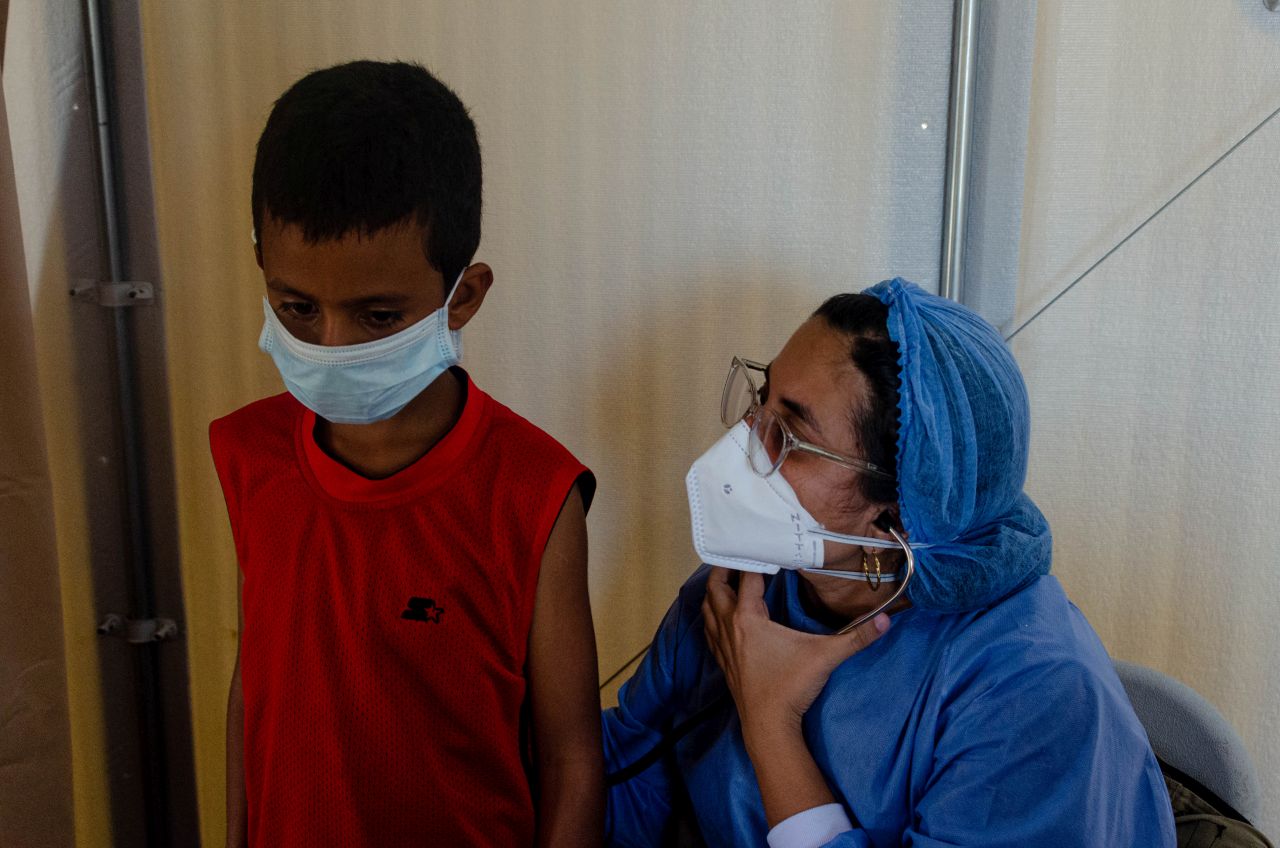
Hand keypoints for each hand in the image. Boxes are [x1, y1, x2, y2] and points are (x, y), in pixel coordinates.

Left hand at [701, 567, 889, 747]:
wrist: (768, 727)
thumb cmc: (791, 687)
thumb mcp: (826, 657)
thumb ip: (857, 636)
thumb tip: (887, 619)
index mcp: (748, 619)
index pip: (747, 578)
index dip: (754, 559)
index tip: (762, 544)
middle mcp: (730, 628)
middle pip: (716, 589)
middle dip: (723, 570)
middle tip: (735, 555)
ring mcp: (723, 646)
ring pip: (708, 610)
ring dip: (714, 593)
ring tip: (725, 581)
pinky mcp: (723, 663)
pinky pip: (709, 631)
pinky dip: (712, 617)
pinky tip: (720, 619)